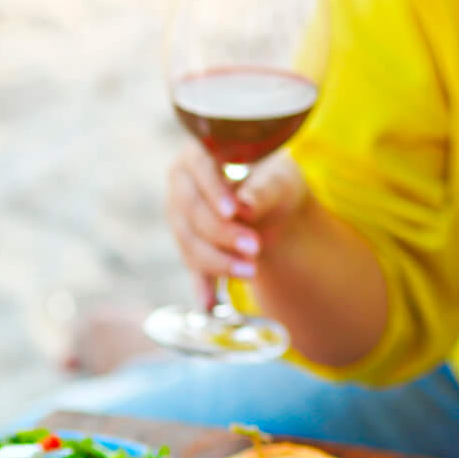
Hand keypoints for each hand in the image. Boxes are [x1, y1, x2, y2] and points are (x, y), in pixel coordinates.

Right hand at [165, 145, 309, 307]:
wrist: (275, 210)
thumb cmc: (275, 183)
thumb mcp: (279, 179)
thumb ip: (263, 188)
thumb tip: (245, 206)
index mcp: (200, 153)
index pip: (198, 167)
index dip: (213, 190)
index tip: (234, 211)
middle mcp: (182, 185)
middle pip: (191, 211)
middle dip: (222, 233)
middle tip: (255, 247)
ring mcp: (179, 218)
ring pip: (189, 243)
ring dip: (218, 261)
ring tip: (250, 272)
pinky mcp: (188, 247)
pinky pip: (192, 267)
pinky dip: (202, 287)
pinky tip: (209, 304)